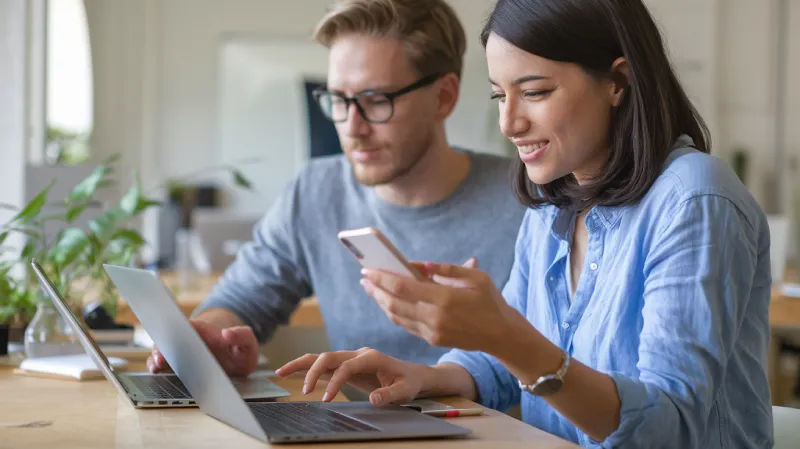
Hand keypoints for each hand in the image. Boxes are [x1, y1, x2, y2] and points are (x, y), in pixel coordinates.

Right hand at [146, 320, 258, 375]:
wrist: (232, 357)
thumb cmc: (238, 349)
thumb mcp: (247, 342)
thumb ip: (242, 336)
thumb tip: (227, 333)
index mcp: (206, 332)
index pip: (193, 326)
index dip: (186, 328)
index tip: (181, 332)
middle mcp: (189, 339)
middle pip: (172, 337)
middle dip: (166, 345)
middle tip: (162, 356)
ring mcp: (181, 352)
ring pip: (163, 350)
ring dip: (157, 356)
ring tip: (157, 364)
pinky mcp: (176, 365)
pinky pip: (161, 364)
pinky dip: (155, 366)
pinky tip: (156, 371)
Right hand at [275, 348, 428, 405]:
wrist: (412, 375)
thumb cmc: (409, 382)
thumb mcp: (404, 391)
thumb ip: (390, 395)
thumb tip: (373, 399)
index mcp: (371, 357)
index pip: (346, 367)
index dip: (335, 382)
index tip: (326, 400)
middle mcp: (358, 354)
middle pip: (328, 357)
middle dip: (312, 371)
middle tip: (304, 391)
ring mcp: (350, 358)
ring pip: (321, 358)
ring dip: (301, 365)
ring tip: (280, 372)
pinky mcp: (346, 366)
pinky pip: (324, 365)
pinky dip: (307, 368)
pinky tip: (292, 372)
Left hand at [361, 261, 514, 351]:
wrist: (502, 335)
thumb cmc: (491, 301)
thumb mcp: (476, 277)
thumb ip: (447, 269)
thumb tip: (419, 265)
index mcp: (445, 299)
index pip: (403, 287)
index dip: (382, 278)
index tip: (368, 269)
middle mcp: (435, 318)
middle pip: (394, 304)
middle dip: (376, 289)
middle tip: (364, 277)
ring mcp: (433, 332)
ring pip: (397, 317)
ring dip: (381, 302)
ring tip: (371, 288)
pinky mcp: (433, 340)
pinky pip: (407, 325)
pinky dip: (394, 313)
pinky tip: (387, 303)